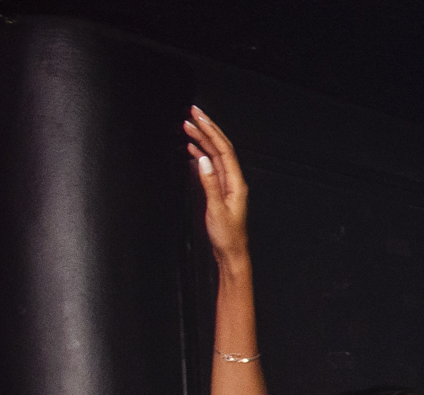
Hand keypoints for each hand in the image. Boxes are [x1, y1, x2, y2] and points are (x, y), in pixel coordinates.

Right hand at [184, 107, 248, 264]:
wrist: (231, 253)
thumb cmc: (227, 236)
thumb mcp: (216, 210)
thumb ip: (209, 184)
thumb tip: (202, 160)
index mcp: (236, 183)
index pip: (223, 149)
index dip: (211, 131)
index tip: (197, 117)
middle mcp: (233, 181)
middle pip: (220, 148)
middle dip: (206, 129)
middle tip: (192, 113)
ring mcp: (226, 185)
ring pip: (214, 156)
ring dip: (202, 140)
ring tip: (188, 127)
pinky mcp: (220, 191)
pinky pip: (210, 167)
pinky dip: (201, 155)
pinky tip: (193, 150)